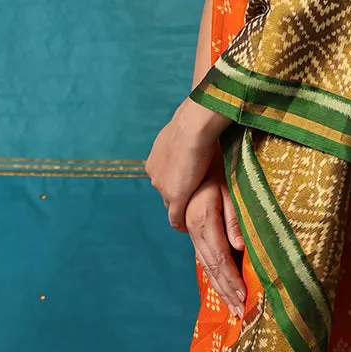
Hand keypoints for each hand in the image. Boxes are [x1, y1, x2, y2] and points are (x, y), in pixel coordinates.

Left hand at [145, 98, 231, 230]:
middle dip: (178, 195)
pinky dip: (181, 223)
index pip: (165, 179)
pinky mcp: (175, 197)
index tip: (188, 185)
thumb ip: (184, 142)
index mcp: (155, 160)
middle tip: (194, 198)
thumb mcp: (186, 133)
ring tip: (194, 212)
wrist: (194, 126)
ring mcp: (163, 187)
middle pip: (166, 192)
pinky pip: (176, 218)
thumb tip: (195, 139)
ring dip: (182, 207)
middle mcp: (154, 174)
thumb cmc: (196, 123)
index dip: (177, 183)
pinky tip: (188, 228)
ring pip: (171, 204)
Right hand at [185, 152, 245, 317]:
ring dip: (216, 275)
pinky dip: (208, 256)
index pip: (218, 259)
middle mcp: (186, 219)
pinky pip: (195, 237)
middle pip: (207, 261)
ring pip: (199, 252)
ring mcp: (180, 212)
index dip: (230, 283)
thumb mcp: (232, 184)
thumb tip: (239, 248)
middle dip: (224, 287)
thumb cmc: (221, 153)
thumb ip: (233, 216)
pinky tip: (217, 268)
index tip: (243, 305)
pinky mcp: (178, 203)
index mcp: (200, 216)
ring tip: (230, 299)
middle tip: (238, 313)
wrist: (194, 125)